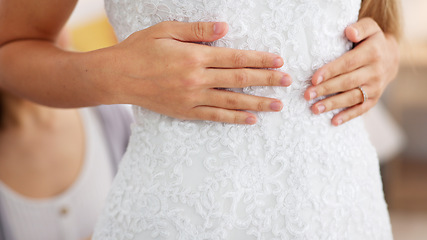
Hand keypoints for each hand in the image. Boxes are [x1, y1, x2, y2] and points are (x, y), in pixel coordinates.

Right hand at [92, 21, 290, 124]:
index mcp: (195, 56)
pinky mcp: (185, 111)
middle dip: (266, 81)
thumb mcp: (166, 30)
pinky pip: (214, 117)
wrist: (117, 77)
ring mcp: (192, 98)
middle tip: (287, 82)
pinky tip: (250, 120)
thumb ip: (197, 30)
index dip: (259, 60)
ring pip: (231, 101)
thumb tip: (225, 29)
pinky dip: (233, 119)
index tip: (278, 61)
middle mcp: (197, 79)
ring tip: (277, 105)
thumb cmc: (140, 49)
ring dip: (257, 103)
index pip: (236, 58)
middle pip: (239, 80)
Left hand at [303, 17, 398, 125]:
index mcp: (372, 53)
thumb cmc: (371, 41)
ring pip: (352, 97)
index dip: (330, 71)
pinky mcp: (374, 99)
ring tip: (314, 108)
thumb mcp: (369, 28)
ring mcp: (376, 87)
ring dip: (332, 104)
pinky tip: (333, 121)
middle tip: (307, 95)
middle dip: (326, 90)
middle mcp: (375, 72)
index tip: (314, 79)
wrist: (391, 57)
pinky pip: (361, 109)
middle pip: (347, 82)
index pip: (348, 64)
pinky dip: (348, 116)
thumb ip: (360, 28)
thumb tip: (349, 32)